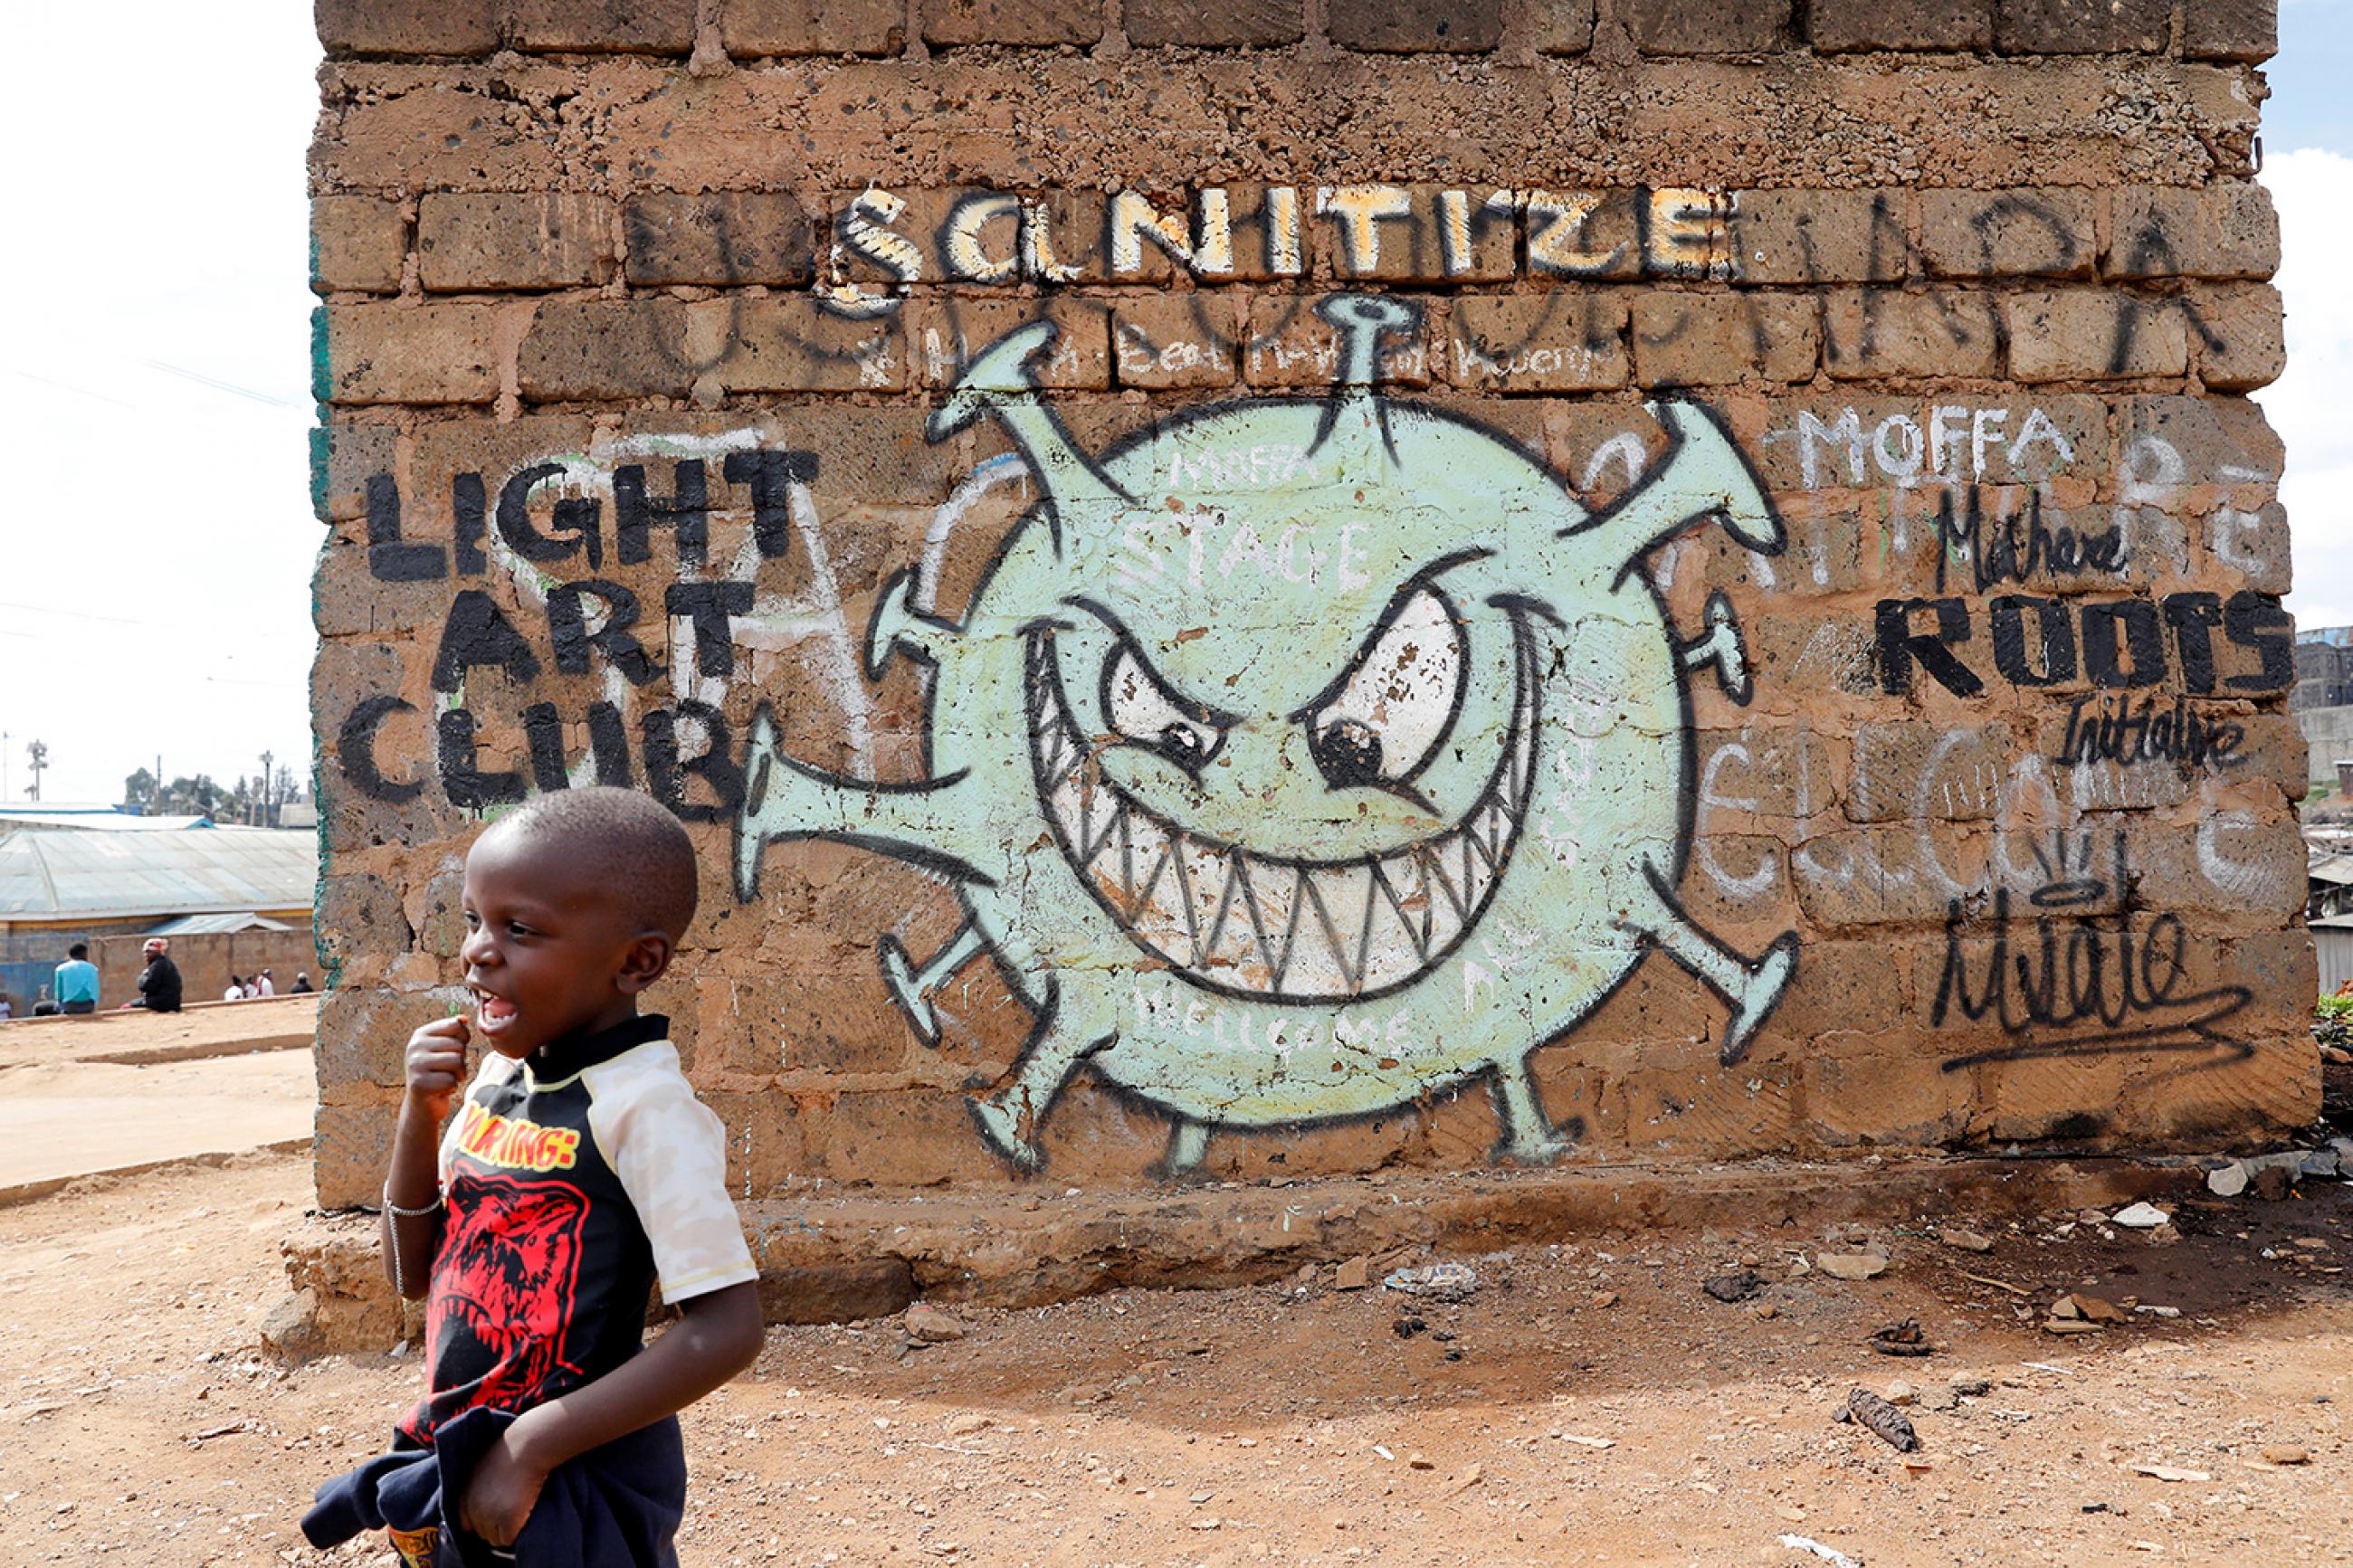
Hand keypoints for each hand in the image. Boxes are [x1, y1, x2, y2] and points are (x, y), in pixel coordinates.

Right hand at [402, 1015, 471, 1120]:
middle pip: (459, 1045)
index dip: (464, 1037)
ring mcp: (415, 1065)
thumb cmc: (438, 1073)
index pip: (455, 1025)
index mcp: (420, 1034)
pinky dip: (452, 1087)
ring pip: (457, 1062)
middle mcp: (414, 1047)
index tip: (456, 1049)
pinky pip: (451, 1080)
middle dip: (462, 1060)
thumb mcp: (443, 1049)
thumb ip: (453, 1032)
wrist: (423, 1104)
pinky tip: (441, 1089)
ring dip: (459, 1074)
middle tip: (449, 1069)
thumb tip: (464, 1018)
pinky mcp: (419, 1083)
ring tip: (447, 1078)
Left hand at [457, 1425, 548, 1548]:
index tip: (494, 1514)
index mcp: (463, 1496)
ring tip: (519, 1506)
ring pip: (495, 1539)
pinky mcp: (507, 1520)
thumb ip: (477, 1488)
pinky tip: (524, 1511)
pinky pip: (509, 1539)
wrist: (527, 1445)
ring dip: (506, 1529)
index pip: (464, 1524)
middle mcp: (472, 1508)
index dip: (480, 1521)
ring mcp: (488, 1516)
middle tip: (512, 1504)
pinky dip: (517, 1530)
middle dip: (496, 1524)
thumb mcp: (482, 1468)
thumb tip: (487, 1502)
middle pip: (482, 1533)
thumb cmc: (510, 1451)